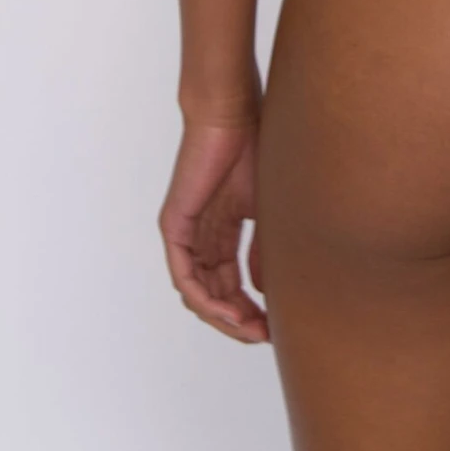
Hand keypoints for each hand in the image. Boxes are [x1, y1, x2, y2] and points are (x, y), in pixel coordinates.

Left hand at [159, 117, 268, 343]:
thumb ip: (262, 251)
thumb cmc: (254, 148)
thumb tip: (263, 293)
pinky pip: (184, 275)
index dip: (251, 307)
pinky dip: (204, 298)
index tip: (274, 325)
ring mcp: (186, 233)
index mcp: (223, 230)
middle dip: (239, 319)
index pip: (232, 282)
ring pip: (198, 291)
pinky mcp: (175, 226)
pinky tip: (227, 311)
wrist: (230, 115)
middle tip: (264, 335)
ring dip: (223, 316)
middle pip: (215, 293)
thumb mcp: (266, 211)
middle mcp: (201, 236)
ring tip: (250, 328)